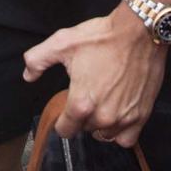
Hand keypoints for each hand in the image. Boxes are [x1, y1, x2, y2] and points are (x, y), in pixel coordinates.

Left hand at [23, 9, 165, 146]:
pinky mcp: (142, 115)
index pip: (65, 130)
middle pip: (84, 130)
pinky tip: (117, 117)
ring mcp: (124, 118)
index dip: (62, 120)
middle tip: (87, 95)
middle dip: (82, 116)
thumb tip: (28, 76)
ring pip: (104, 134)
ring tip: (101, 104)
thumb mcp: (62, 43)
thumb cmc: (102, 36)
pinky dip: (120, 132)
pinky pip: (126, 138)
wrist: (139, 31)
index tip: (65, 108)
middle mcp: (102, 117)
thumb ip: (38, 60)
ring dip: (100, 124)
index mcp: (81, 103)